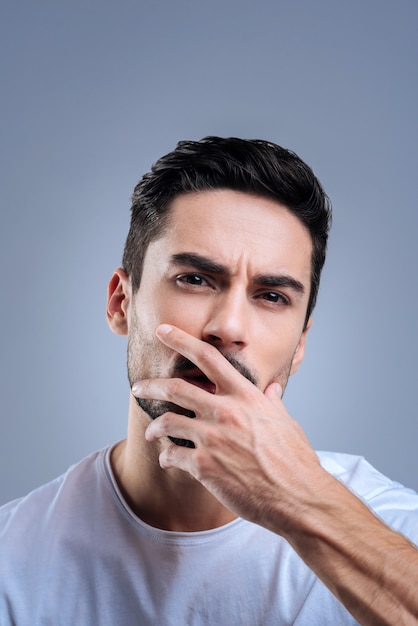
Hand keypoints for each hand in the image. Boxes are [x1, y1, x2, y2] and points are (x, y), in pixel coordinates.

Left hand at [132, 323, 327, 531]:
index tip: (162, 331)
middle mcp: (225, 411)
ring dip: (154, 426)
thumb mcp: (286, 422)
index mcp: (245, 396)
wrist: (298, 497)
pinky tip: (167, 460)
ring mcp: (212, 438)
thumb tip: (271, 389)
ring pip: (167, 421)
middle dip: (150, 385)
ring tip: (151, 431)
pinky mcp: (204, 467)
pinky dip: (165, 456)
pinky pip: (172, 454)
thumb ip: (272, 402)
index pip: (208, 357)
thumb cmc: (295, 460)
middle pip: (175, 388)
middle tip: (138, 387)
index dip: (181, 340)